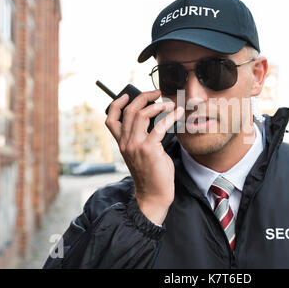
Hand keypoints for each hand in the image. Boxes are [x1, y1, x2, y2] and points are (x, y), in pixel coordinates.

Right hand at [105, 90, 183, 224]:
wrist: (154, 195)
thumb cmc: (152, 173)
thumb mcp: (142, 153)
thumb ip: (144, 136)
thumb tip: (156, 118)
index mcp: (121, 143)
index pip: (110, 119)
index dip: (117, 103)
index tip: (127, 94)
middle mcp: (125, 142)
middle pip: (129, 110)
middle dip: (143, 96)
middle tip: (157, 93)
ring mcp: (135, 145)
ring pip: (141, 114)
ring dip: (157, 104)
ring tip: (168, 103)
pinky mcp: (149, 149)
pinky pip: (159, 126)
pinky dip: (170, 116)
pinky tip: (178, 113)